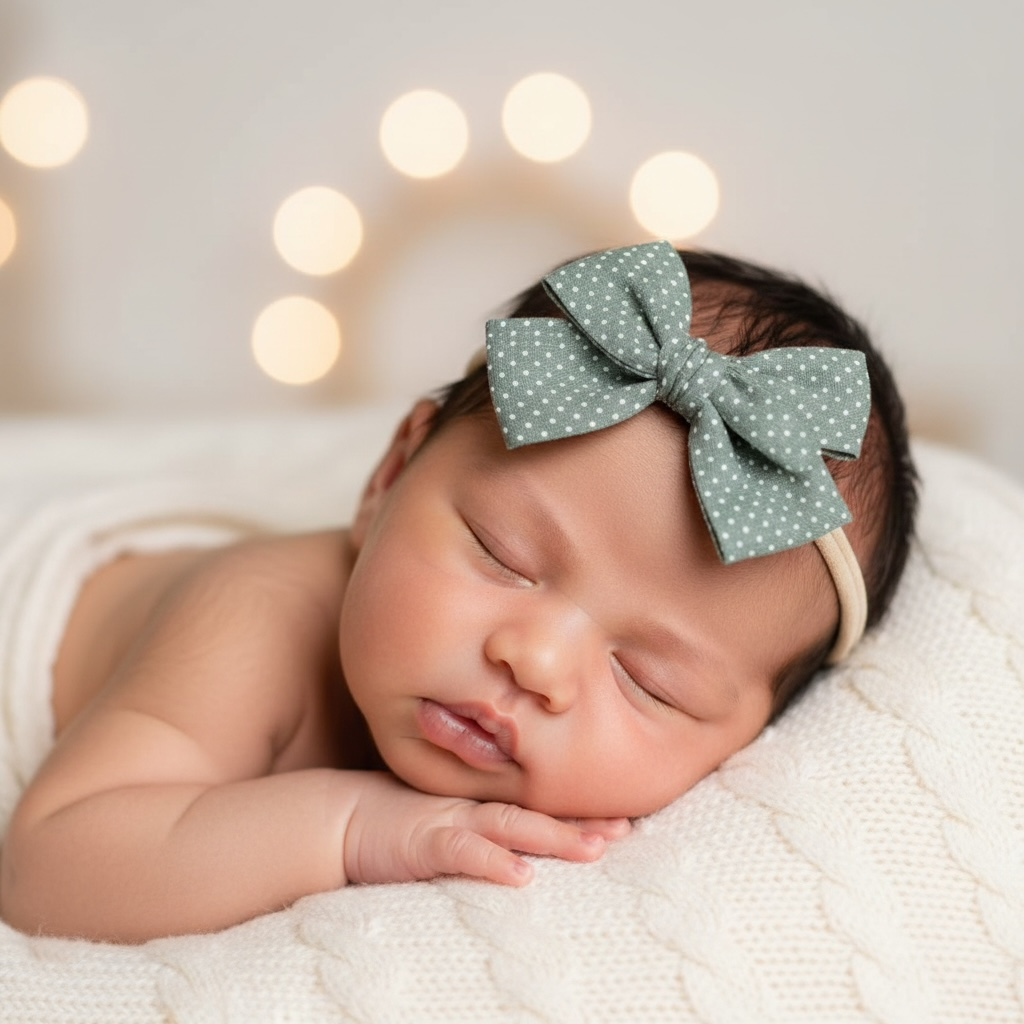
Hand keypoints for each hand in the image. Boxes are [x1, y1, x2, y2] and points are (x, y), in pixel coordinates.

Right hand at [343, 773, 629, 885]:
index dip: (577, 814)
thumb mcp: (443, 822)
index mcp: (480, 806)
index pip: (536, 809)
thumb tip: (520, 849)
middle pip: (535, 816)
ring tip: (594, 848)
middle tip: (624, 830)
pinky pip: (463, 852)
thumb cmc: (396, 822)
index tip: (623, 819)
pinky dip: (492, 862)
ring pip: (510, 827)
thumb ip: (479, 828)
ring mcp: (450, 822)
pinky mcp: (424, 842)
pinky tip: (521, 875)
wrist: (340, 818)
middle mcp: (473, 809)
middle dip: (580, 824)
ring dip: (553, 837)